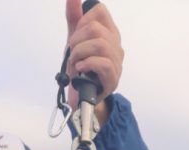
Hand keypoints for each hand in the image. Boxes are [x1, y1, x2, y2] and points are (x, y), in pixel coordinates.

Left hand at [65, 0, 123, 122]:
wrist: (81, 98)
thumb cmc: (80, 69)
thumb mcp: (75, 41)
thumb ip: (74, 19)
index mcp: (109, 32)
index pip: (99, 11)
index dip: (82, 21)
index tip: (76, 37)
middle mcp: (116, 45)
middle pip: (96, 29)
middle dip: (76, 40)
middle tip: (72, 53)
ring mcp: (116, 62)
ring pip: (99, 44)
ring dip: (79, 53)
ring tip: (75, 62)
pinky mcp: (113, 79)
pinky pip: (102, 63)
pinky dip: (86, 64)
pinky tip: (80, 69)